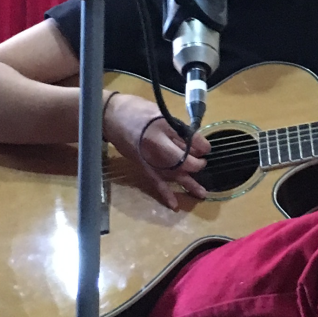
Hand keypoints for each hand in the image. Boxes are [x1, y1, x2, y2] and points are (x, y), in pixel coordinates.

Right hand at [103, 92, 209, 209]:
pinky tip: (174, 205)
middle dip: (196, 164)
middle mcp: (158, 147)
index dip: (202, 146)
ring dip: (188, 184)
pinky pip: (156, 182)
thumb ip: (177, 128)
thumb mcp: (161, 113)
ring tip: (202, 194)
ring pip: (173, 174)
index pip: (190, 141)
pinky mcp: (142, 166)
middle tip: (202, 163)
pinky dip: (165, 193)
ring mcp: (150, 159)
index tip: (206, 148)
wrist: (111, 117)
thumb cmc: (137, 111)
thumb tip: (193, 141)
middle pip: (183, 161)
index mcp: (164, 130)